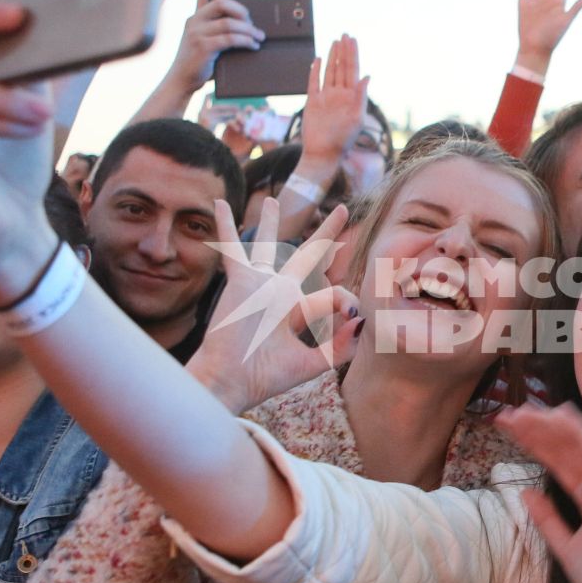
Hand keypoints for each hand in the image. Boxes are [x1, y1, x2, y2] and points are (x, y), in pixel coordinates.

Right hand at [166, 0, 264, 92]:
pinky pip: (230, 39)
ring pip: (229, 23)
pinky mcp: (203, 47)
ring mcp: (197, 33)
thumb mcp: (204, 41)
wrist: (181, 81)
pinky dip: (245, 41)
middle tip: (253, 23)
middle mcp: (194, 21)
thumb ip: (217, 31)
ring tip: (259, 37)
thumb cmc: (198, 63)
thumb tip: (248, 28)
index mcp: (195, 17)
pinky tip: (253, 46)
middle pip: (221, 2)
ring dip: (249, 29)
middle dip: (242, 11)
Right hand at [187, 197, 361, 412]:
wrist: (232, 380)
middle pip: (309, 254)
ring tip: (271, 202)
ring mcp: (260, 284)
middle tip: (342, 210)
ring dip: (269, 223)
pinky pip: (233, 248)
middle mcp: (280, 292)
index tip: (352, 313)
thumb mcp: (312, 362)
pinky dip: (226, 226)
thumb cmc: (266, 375)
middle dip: (327, 233)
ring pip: (267, 245)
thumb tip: (362, 318)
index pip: (332, 292)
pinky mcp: (241, 281)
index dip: (347, 300)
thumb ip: (341, 346)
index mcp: (298, 309)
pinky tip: (220, 203)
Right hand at [294, 35, 369, 170]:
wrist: (322, 154)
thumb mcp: (356, 118)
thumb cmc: (342, 140)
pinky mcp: (312, 102)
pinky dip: (315, 70)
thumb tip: (367, 76)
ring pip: (329, 72)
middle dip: (344, 51)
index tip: (352, 40)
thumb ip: (361, 97)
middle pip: (342, 67)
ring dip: (333, 57)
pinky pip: (313, 82)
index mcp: (351, 97)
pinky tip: (319, 59)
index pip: (353, 70)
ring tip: (335, 42)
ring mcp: (326, 97)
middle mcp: (339, 95)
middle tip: (345, 34)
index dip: (353, 54)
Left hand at [495, 404, 581, 582]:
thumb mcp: (565, 547)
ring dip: (551, 426)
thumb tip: (525, 494)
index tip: (510, 429)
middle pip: (565, 450)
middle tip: (509, 415)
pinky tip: (560, 416)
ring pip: (579, 446)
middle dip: (537, 431)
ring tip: (523, 413)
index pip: (560, 463)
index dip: (536, 443)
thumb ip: (547, 519)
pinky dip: (579, 433)